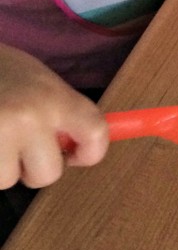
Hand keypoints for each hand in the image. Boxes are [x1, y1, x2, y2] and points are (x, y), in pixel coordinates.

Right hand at [0, 44, 108, 189]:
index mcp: (54, 97)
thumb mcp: (39, 79)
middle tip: (19, 146)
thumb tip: (75, 146)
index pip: (95, 133)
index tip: (75, 154)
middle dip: (33, 167)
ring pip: (7, 180)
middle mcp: (30, 118)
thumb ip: (60, 111)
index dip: (91, 151)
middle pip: (48, 174)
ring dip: (0, 166)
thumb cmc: (0, 70)